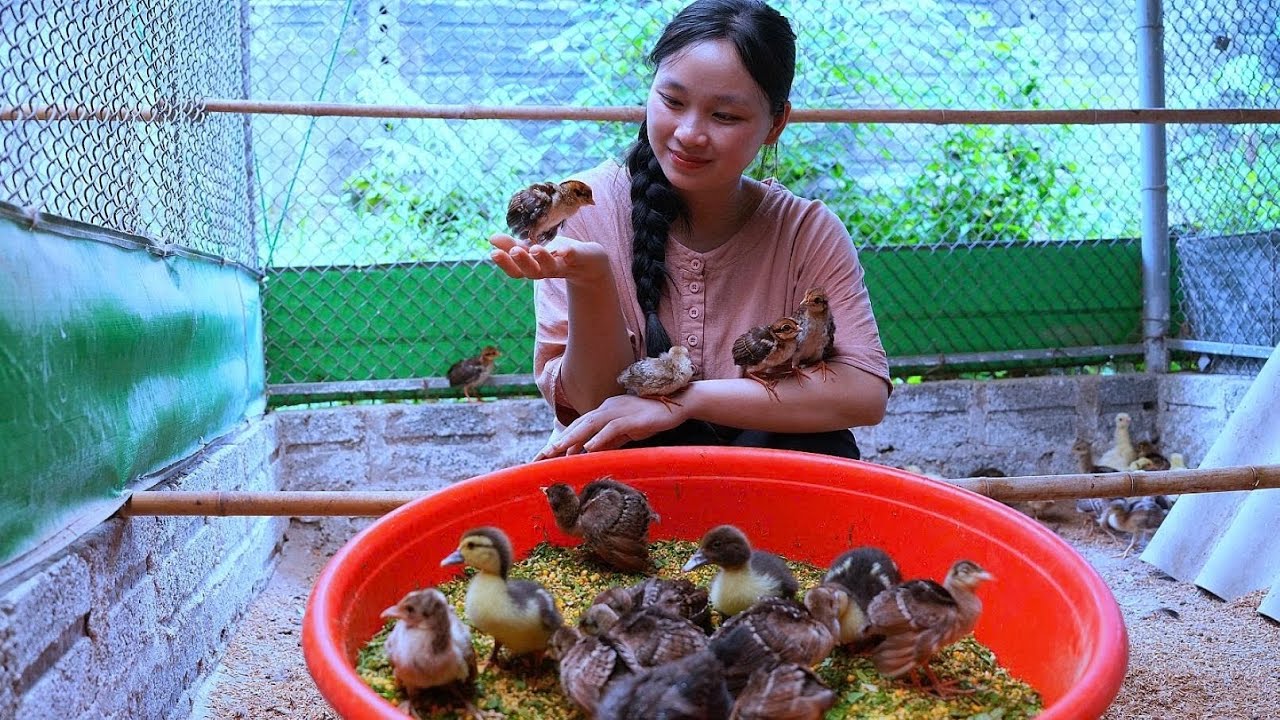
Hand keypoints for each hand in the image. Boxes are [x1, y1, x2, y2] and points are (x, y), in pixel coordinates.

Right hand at [489, 233, 609, 284]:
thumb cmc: (557, 255)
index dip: (505, 263)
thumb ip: (513, 245)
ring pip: (551, 268)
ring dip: (543, 258)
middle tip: (514, 251)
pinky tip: (564, 250)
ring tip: (535, 249)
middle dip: (522, 262)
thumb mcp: (533, 249)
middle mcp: (547, 271)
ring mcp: (564, 267)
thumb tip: (491, 239)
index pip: (516, 271)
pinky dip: (569, 255)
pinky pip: (574, 258)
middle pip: (532, 272)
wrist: (589, 262)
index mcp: (534, 269)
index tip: (494, 253)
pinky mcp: (579, 259)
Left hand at [535, 394, 688, 458]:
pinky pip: (612, 428)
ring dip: (573, 438)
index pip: (580, 425)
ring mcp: (619, 411)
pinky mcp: (632, 418)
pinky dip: (599, 437)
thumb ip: (609, 441)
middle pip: (580, 424)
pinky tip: (589, 447)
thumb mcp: (626, 432)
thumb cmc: (652, 418)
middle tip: (545, 454)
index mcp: (606, 410)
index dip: (564, 438)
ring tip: (558, 450)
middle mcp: (608, 407)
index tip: (549, 453)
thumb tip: (592, 453)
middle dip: (561, 439)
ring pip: (591, 424)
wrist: (676, 404)